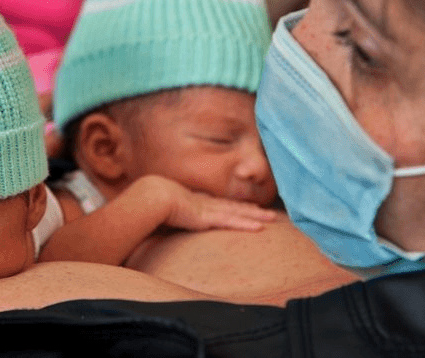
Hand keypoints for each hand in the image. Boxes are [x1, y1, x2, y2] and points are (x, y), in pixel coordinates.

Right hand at [136, 175, 276, 231]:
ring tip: (272, 218)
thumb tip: (161, 221)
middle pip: (233, 206)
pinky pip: (232, 222)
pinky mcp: (209, 218)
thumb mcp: (162, 210)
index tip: (247, 206)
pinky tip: (260, 228)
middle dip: (251, 209)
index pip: (219, 204)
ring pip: (238, 213)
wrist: (153, 196)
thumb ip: (167, 216)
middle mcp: (205, 203)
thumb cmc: (152, 203)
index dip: (234, 206)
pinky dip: (246, 224)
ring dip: (256, 216)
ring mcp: (209, 210)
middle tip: (267, 212)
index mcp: (194, 202)